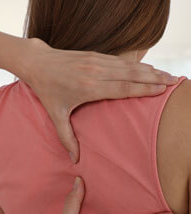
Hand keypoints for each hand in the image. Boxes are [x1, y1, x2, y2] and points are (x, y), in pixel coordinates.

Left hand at [24, 38, 178, 162]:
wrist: (38, 63)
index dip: (145, 88)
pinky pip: (119, 60)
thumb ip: (66, 138)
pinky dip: (135, 64)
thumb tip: (75, 160)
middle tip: (175, 81)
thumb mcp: (55, 115)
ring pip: (128, 65)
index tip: (162, 89)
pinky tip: (146, 67)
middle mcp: (95, 71)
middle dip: (155, 78)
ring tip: (166, 74)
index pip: (123, 88)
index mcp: (88, 87)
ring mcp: (95, 60)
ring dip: (149, 69)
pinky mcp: (94, 54)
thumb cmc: (47, 90)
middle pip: (132, 75)